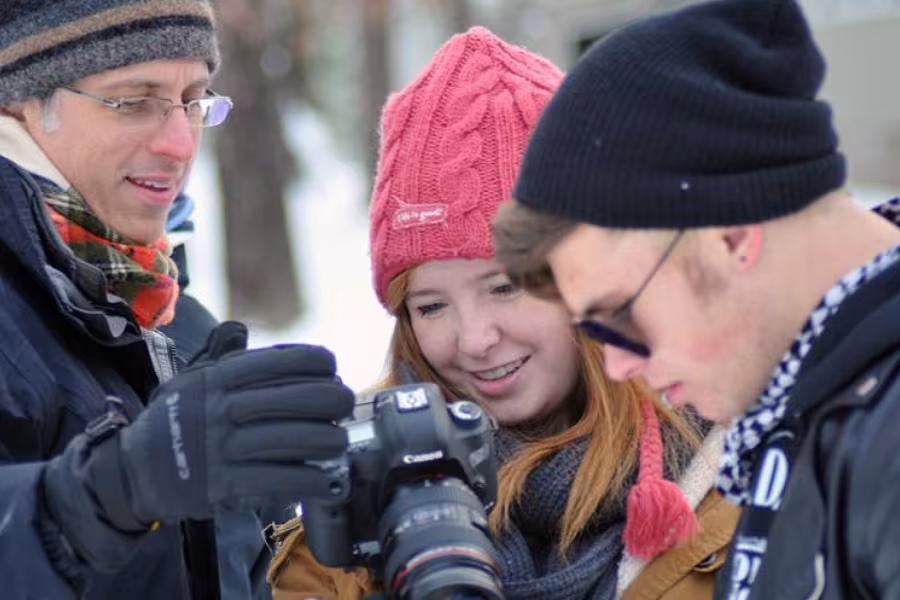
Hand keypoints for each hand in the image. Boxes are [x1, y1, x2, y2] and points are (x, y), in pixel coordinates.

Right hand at [45, 322, 354, 532]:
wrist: (133, 472)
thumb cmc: (174, 420)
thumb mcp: (190, 379)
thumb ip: (220, 354)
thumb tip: (238, 328)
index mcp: (219, 378)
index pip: (282, 361)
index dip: (317, 363)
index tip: (332, 370)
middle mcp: (223, 408)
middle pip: (297, 399)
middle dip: (333, 400)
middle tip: (346, 405)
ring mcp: (224, 447)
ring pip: (294, 440)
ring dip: (328, 442)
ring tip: (339, 442)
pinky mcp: (225, 485)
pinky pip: (279, 480)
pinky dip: (310, 481)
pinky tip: (325, 479)